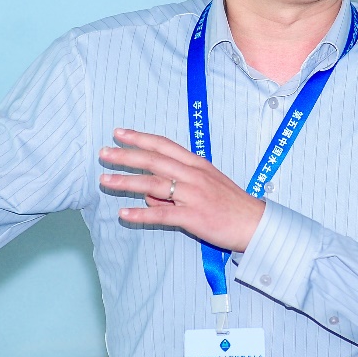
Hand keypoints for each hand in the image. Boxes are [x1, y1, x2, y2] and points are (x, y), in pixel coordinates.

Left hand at [99, 128, 264, 251]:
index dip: (140, 138)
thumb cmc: (231, 204)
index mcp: (197, 164)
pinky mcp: (193, 217)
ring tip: (104, 181)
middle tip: (102, 152)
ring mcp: (193, 195)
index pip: (163, 145)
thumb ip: (178, 185)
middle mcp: (193, 175)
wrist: (255, 223)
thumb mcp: (207, 185)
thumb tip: (149, 195)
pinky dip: (141, 214)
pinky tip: (123, 215)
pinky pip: (162, 214)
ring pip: (153, 185)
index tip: (119, 133)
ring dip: (126, 182)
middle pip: (154, 161)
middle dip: (125, 156)